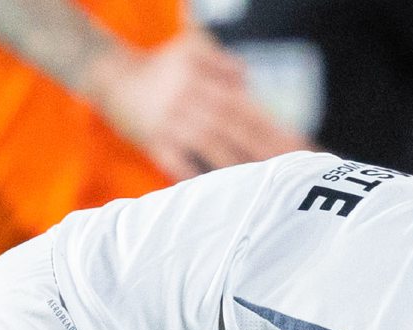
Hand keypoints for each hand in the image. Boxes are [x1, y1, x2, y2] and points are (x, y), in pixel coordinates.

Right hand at [90, 32, 307, 179]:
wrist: (109, 75)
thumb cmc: (158, 69)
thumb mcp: (191, 51)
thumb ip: (223, 65)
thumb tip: (249, 83)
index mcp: (204, 76)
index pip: (249, 106)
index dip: (276, 128)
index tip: (303, 150)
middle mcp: (190, 96)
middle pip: (238, 125)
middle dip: (269, 149)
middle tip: (296, 173)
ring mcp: (171, 120)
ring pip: (213, 145)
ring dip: (242, 166)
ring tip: (268, 187)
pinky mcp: (152, 140)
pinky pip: (178, 163)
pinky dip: (197, 178)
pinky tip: (219, 195)